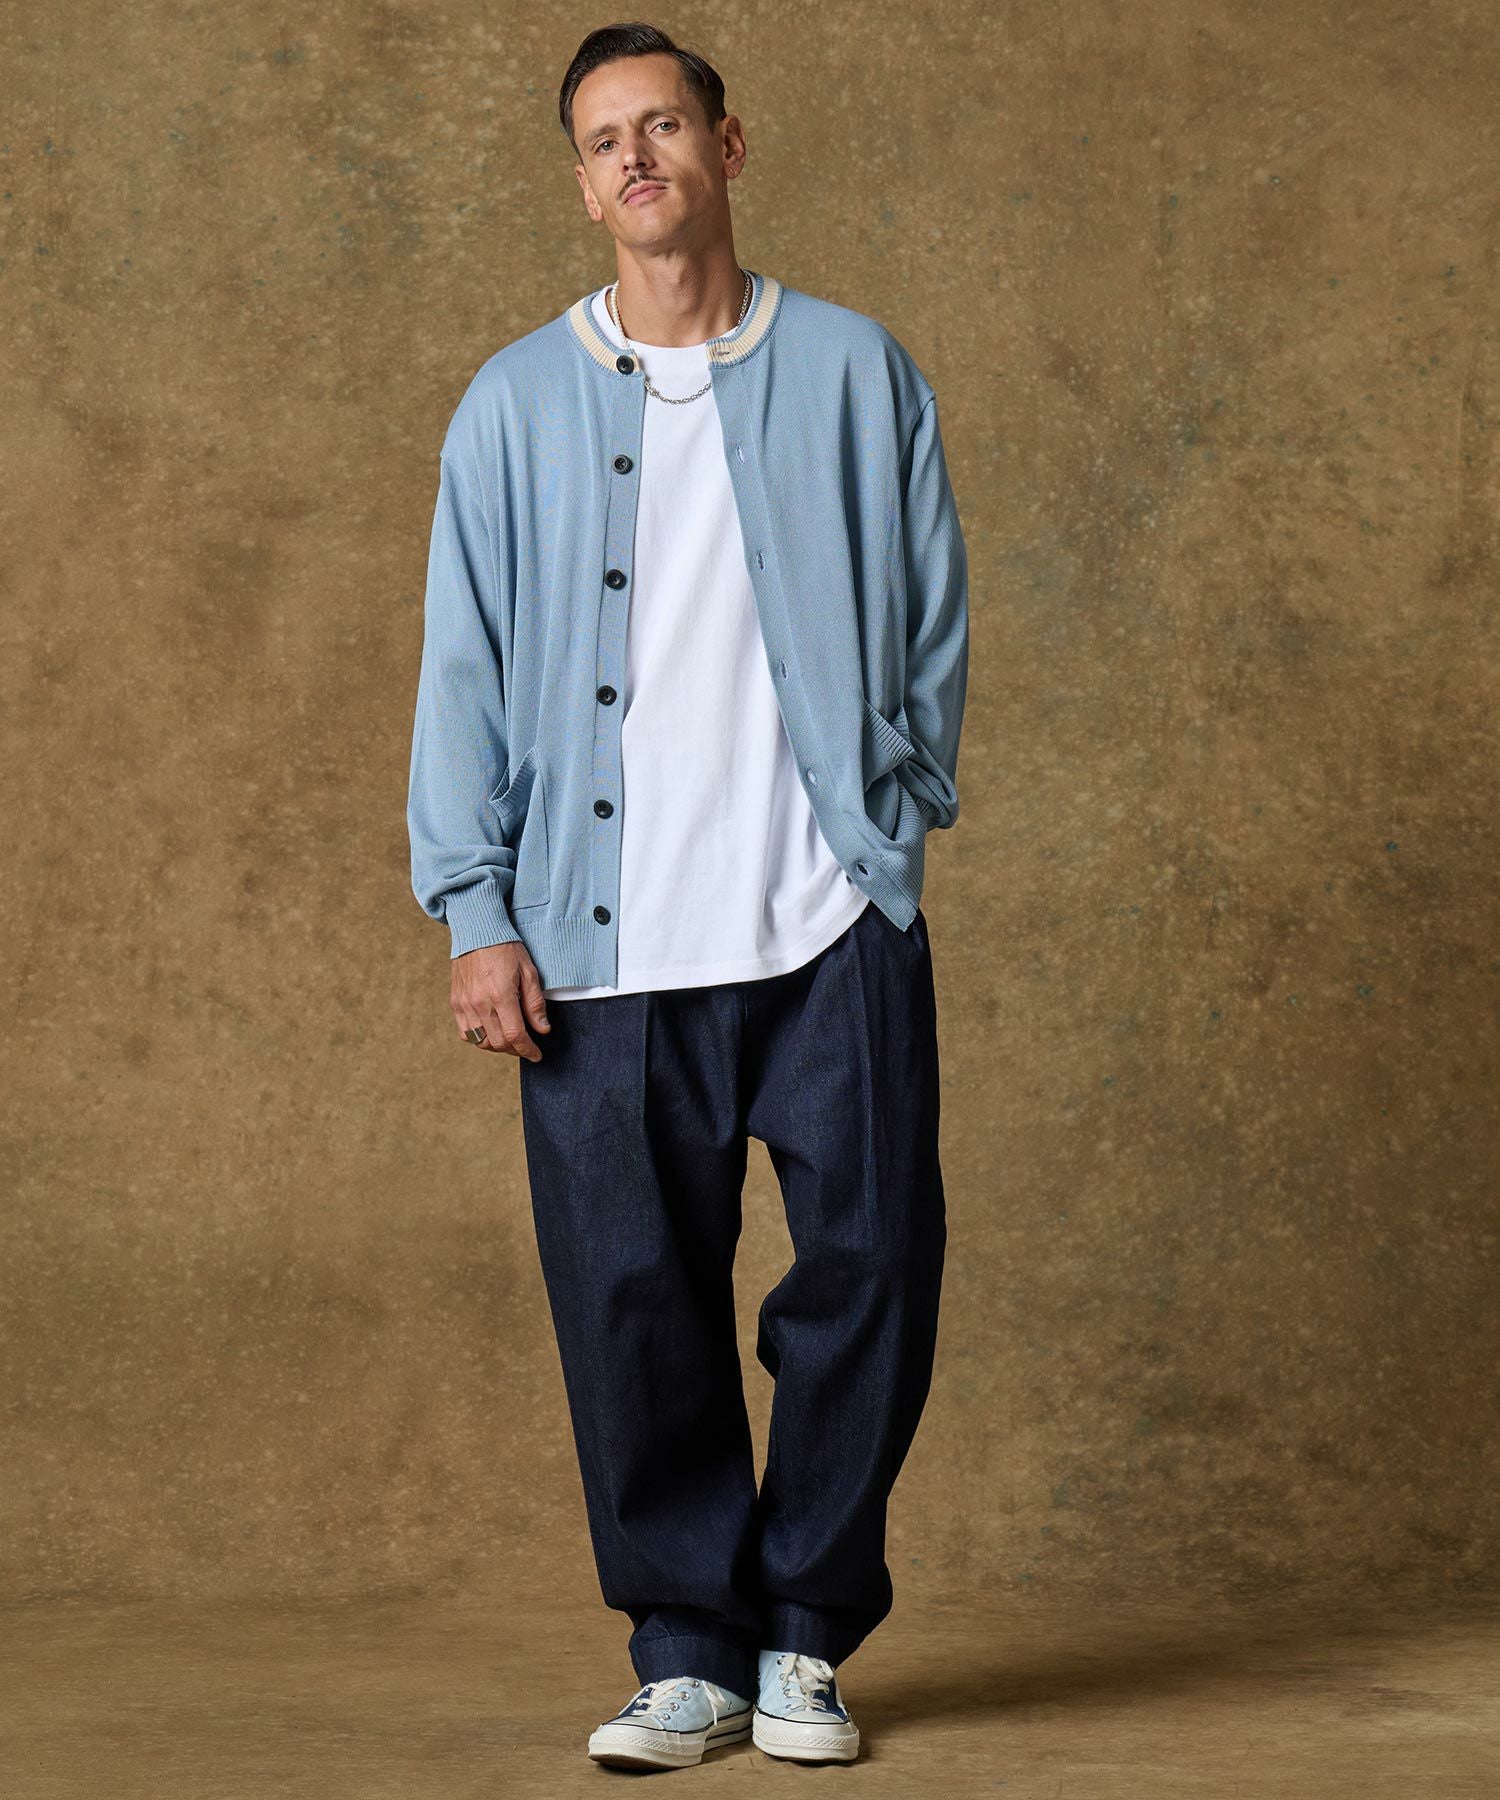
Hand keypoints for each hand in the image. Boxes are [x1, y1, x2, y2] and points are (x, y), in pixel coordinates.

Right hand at [451, 941, 551, 1060]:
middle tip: (526, 1046)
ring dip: (498, 1046)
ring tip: (510, 1040)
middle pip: (498, 1043)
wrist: (478, 932)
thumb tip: (542, 1030)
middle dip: (515, 1049)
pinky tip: (491, 1032)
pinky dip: (479, 1039)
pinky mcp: (455, 1003)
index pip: (514, 1036)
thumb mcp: (529, 972)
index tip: (536, 1055)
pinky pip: (465, 1033)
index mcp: (500, 995)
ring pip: (481, 1042)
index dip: (528, 1050)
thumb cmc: (506, 949)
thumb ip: (535, 1003)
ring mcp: (464, 1004)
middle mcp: (479, 1003)